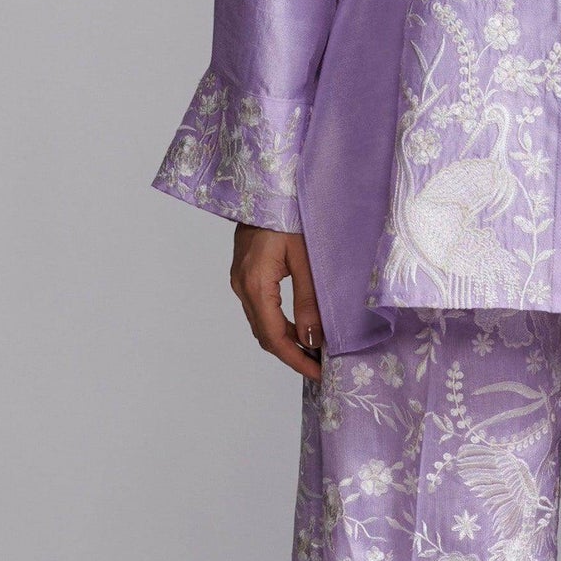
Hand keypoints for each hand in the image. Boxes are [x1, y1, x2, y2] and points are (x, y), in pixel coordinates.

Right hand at [230, 223, 323, 378]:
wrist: (266, 186)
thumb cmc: (289, 214)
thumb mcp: (306, 258)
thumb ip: (309, 300)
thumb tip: (312, 339)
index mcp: (256, 284)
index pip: (274, 337)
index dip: (296, 360)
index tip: (318, 373)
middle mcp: (242, 286)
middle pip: (265, 335)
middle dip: (292, 355)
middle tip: (319, 367)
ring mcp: (241, 281)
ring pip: (261, 324)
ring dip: (286, 340)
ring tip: (313, 351)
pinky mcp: (245, 274)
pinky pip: (260, 309)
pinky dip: (279, 324)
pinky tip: (300, 326)